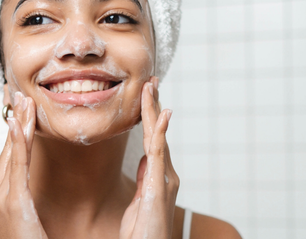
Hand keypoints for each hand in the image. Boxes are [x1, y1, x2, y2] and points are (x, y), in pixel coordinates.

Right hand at [0, 92, 47, 238]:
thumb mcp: (25, 216)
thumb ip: (24, 197)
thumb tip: (29, 182)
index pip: (9, 153)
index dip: (14, 128)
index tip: (18, 107)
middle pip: (8, 147)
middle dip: (14, 118)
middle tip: (18, 93)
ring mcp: (0, 196)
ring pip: (13, 150)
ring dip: (18, 122)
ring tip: (24, 100)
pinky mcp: (12, 201)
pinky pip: (17, 164)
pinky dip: (18, 141)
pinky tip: (18, 122)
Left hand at [120, 77, 177, 238]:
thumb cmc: (144, 232)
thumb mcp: (140, 201)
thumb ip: (145, 179)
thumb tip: (147, 160)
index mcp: (158, 176)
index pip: (153, 140)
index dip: (150, 118)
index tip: (148, 97)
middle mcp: (165, 174)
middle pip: (157, 133)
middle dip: (154, 107)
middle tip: (152, 82)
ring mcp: (165, 178)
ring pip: (158, 137)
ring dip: (154, 111)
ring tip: (152, 87)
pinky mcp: (160, 185)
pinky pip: (159, 153)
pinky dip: (160, 131)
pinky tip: (161, 114)